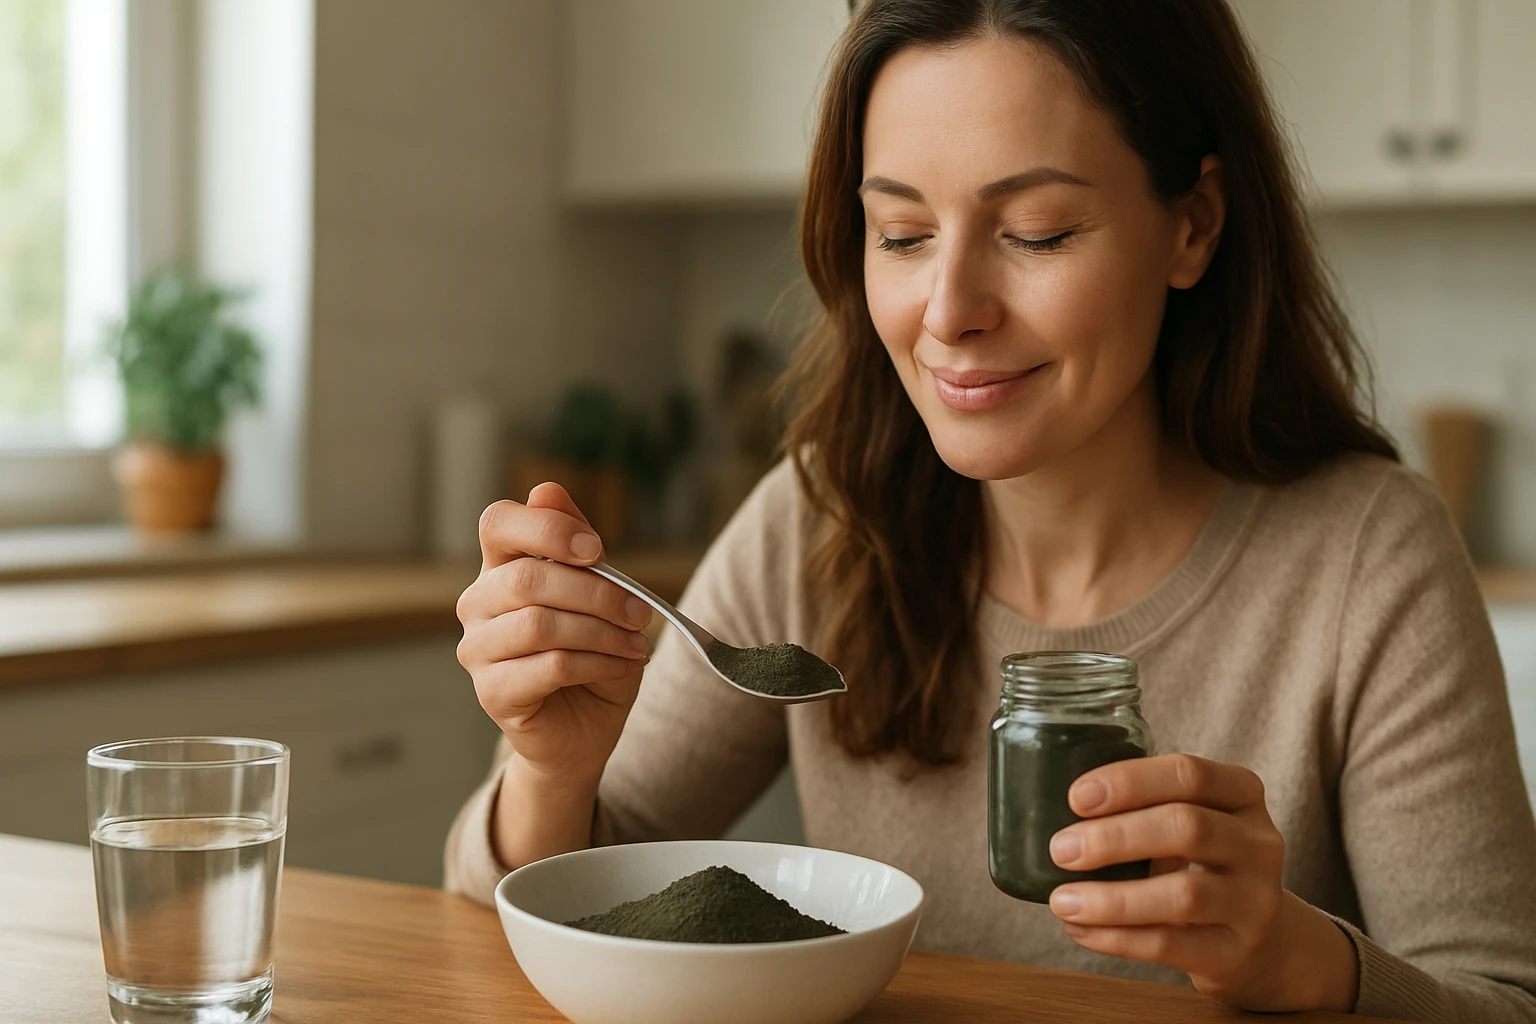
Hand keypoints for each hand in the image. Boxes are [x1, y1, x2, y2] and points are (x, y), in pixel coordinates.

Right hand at [456, 483, 653, 787]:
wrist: (587, 728)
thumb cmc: (592, 653)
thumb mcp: (599, 592)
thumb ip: (575, 543)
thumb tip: (547, 489)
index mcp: (501, 567)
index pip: (498, 523)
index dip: (546, 528)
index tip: (597, 549)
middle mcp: (478, 603)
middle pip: (529, 577)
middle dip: (598, 592)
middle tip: (641, 612)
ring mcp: (477, 650)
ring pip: (539, 624)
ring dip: (602, 632)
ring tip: (636, 643)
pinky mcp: (491, 693)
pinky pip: (548, 666)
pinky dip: (596, 663)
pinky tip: (620, 666)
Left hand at [1045, 753, 1358, 1012]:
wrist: (1260, 940)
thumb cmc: (1201, 864)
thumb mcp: (1189, 820)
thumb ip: (1140, 806)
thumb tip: (1043, 803)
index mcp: (1241, 794)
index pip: (1189, 774)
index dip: (1130, 781)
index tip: (1076, 796)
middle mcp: (1259, 843)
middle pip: (1186, 828)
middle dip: (1114, 838)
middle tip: (1060, 849)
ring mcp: (1255, 901)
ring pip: (1182, 895)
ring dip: (1111, 898)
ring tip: (1061, 900)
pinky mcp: (1237, 952)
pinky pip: (1171, 946)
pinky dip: (1117, 938)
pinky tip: (1080, 929)